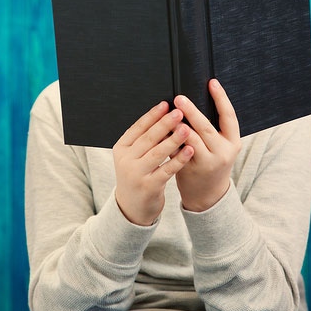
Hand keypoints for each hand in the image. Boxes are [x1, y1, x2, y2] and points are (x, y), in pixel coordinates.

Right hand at [113, 101, 195, 225]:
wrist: (131, 206)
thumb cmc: (138, 174)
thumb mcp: (133, 156)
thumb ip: (144, 139)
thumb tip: (164, 113)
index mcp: (121, 148)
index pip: (137, 127)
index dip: (152, 115)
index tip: (166, 104)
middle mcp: (126, 160)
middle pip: (148, 138)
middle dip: (165, 124)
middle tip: (179, 112)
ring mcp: (136, 174)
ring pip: (158, 153)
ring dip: (173, 140)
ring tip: (187, 128)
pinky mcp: (149, 187)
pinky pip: (167, 170)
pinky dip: (179, 159)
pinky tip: (190, 150)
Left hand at [174, 79, 241, 211]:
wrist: (208, 194)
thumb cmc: (212, 161)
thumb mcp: (220, 145)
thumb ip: (212, 127)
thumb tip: (194, 99)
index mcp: (233, 141)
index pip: (229, 116)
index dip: (221, 98)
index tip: (212, 82)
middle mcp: (223, 152)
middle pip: (206, 127)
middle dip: (192, 111)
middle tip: (179, 97)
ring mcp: (208, 163)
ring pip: (191, 140)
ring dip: (178, 126)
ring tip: (168, 113)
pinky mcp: (191, 170)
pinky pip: (179, 152)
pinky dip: (170, 140)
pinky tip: (161, 131)